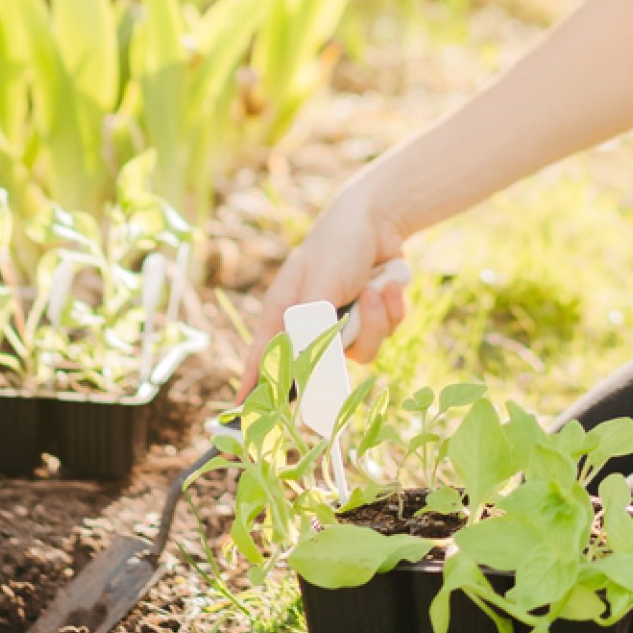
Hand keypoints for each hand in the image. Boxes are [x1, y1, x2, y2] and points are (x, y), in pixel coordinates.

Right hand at [239, 182, 408, 395]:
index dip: (252, 385)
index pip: (263, 357)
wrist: (378, 221)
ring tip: (376, 288)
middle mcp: (310, 324)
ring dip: (376, 320)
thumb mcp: (322, 285)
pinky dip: (392, 310)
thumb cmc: (338, 246)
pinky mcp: (367, 321)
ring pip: (361, 352)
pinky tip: (390, 283)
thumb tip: (308, 363)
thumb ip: (314, 325)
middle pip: (323, 364)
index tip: (240, 410)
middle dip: (346, 341)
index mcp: (284, 313)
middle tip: (352, 327)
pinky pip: (384, 335)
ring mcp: (340, 325)